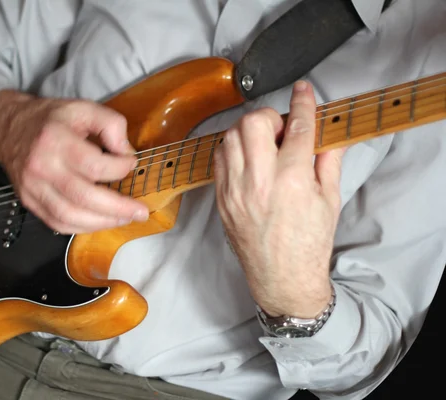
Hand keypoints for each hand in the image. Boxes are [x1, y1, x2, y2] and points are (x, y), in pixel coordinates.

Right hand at [0, 90, 148, 233]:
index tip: (130, 164)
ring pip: (69, 216)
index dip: (119, 168)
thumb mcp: (83, 107)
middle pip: (83, 197)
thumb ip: (110, 124)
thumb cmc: (50, 120)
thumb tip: (126, 152)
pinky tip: (100, 222)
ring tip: (124, 219)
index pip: (94, 165)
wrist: (9, 129)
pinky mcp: (29, 202)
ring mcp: (33, 188)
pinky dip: (82, 228)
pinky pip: (57, 224)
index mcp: (55, 140)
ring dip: (102, 223)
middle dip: (117, 208)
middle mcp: (42, 167)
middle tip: (140, 212)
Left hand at [214, 81, 344, 317]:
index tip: (304, 90)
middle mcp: (260, 182)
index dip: (303, 102)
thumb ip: (327, 162)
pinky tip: (246, 159)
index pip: (298, 127)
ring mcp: (235, 190)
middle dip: (270, 117)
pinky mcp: (221, 199)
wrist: (282, 279)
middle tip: (282, 131)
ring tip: (264, 145)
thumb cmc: (308, 245)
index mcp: (293, 181)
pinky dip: (231, 149)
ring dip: (248, 131)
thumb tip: (327, 134)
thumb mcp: (329, 201)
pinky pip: (219, 158)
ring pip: (230, 137)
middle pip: (254, 123)